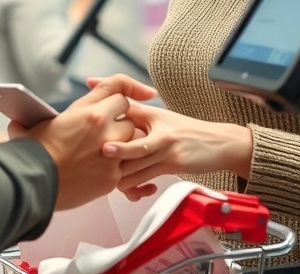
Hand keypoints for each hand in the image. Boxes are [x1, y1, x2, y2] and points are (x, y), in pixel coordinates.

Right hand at [19, 75, 156, 210]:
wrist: (32, 184)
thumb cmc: (30, 155)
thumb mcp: (32, 125)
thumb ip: (35, 117)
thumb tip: (20, 119)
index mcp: (86, 110)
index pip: (118, 88)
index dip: (132, 89)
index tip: (146, 93)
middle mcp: (103, 128)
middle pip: (130, 116)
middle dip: (124, 122)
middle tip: (113, 131)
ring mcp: (110, 153)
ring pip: (134, 142)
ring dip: (127, 146)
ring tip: (115, 152)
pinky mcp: (111, 178)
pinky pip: (130, 172)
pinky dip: (125, 171)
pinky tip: (119, 174)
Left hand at [103, 103, 252, 201]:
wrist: (219, 144)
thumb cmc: (186, 131)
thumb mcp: (161, 118)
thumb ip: (135, 115)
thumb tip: (111, 110)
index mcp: (150, 114)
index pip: (121, 108)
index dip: (100, 111)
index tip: (81, 119)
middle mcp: (155, 128)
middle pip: (120, 139)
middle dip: (103, 154)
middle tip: (88, 163)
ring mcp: (164, 146)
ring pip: (129, 163)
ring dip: (114, 175)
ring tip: (104, 180)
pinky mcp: (172, 164)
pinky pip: (143, 178)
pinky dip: (132, 187)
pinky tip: (128, 190)